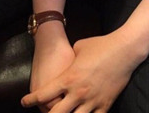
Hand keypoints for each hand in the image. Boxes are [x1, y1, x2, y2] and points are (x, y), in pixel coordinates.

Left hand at [21, 30, 140, 112]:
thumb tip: (68, 60)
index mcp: (68, 78)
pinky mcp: (106, 104)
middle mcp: (78, 93)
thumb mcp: (79, 47)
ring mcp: (92, 100)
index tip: (25, 102)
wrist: (124, 49)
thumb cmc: (100, 45)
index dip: (31, 100)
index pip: (44, 94)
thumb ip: (70, 58)